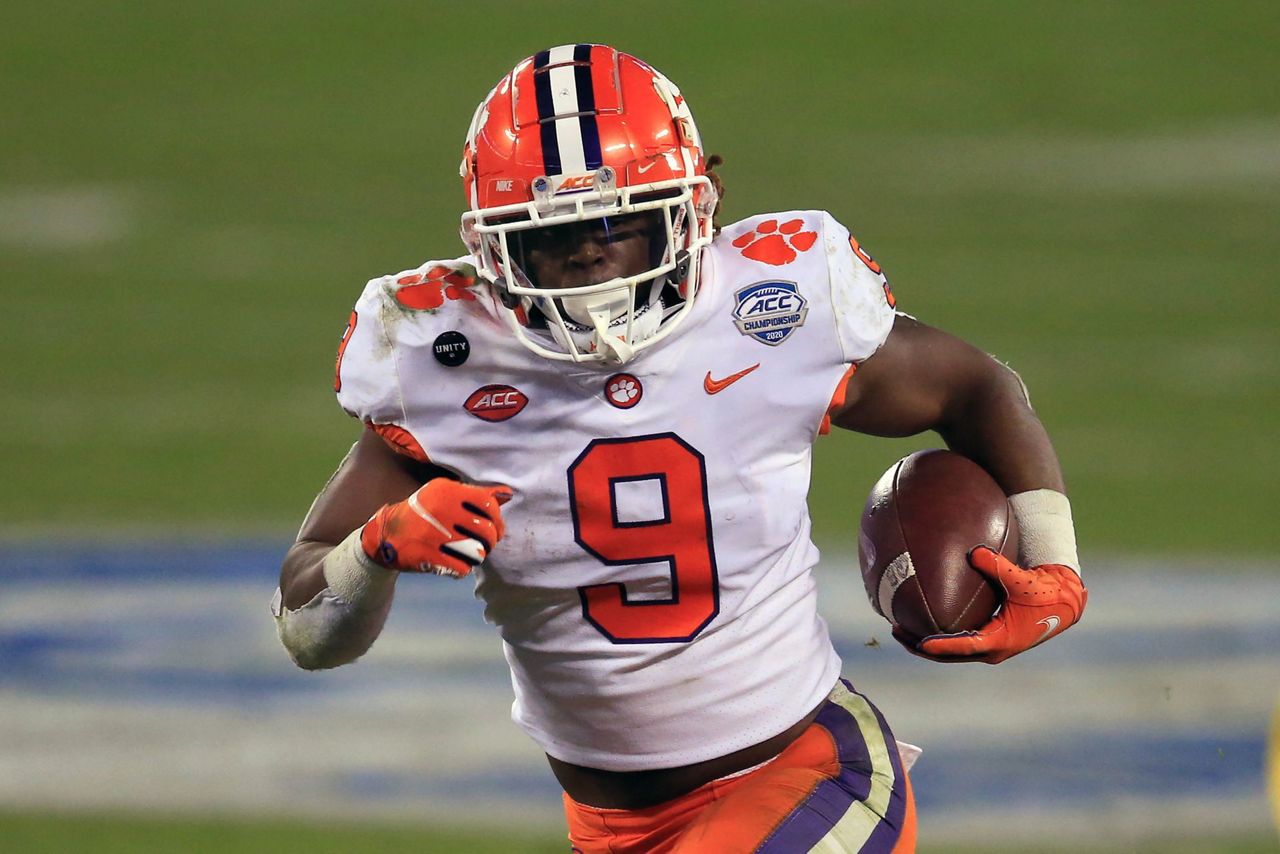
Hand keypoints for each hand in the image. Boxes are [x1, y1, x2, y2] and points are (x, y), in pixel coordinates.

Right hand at [360, 479, 512, 576]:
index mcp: (446, 490)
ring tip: (469, 554)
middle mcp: (440, 509)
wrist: (385, 534)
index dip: (497, 519)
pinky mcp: (428, 556)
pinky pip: (462, 568)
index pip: (488, 504)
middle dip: (490, 542)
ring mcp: (434, 534)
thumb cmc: (424, 513)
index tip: (495, 528)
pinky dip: (462, 569)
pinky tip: (455, 564)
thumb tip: (508, 494)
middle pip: (486, 531)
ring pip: (478, 552)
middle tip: (483, 545)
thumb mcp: (444, 495)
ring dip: (477, 557)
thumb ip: (476, 494)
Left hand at [894, 546, 1086, 663]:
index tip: (919, 642)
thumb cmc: (1045, 593)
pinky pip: (959, 641)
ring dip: (926, 643)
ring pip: (952, 651)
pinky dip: (940, 635)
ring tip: (899, 628)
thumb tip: (975, 551)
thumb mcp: (1022, 580)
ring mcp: (990, 646)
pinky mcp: (990, 639)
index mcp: (1000, 640)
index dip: (941, 646)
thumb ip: (998, 566)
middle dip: (920, 645)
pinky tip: (921, 621)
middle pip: (949, 655)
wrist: (1064, 603)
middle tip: (896, 631)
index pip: (963, 647)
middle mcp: (992, 649)